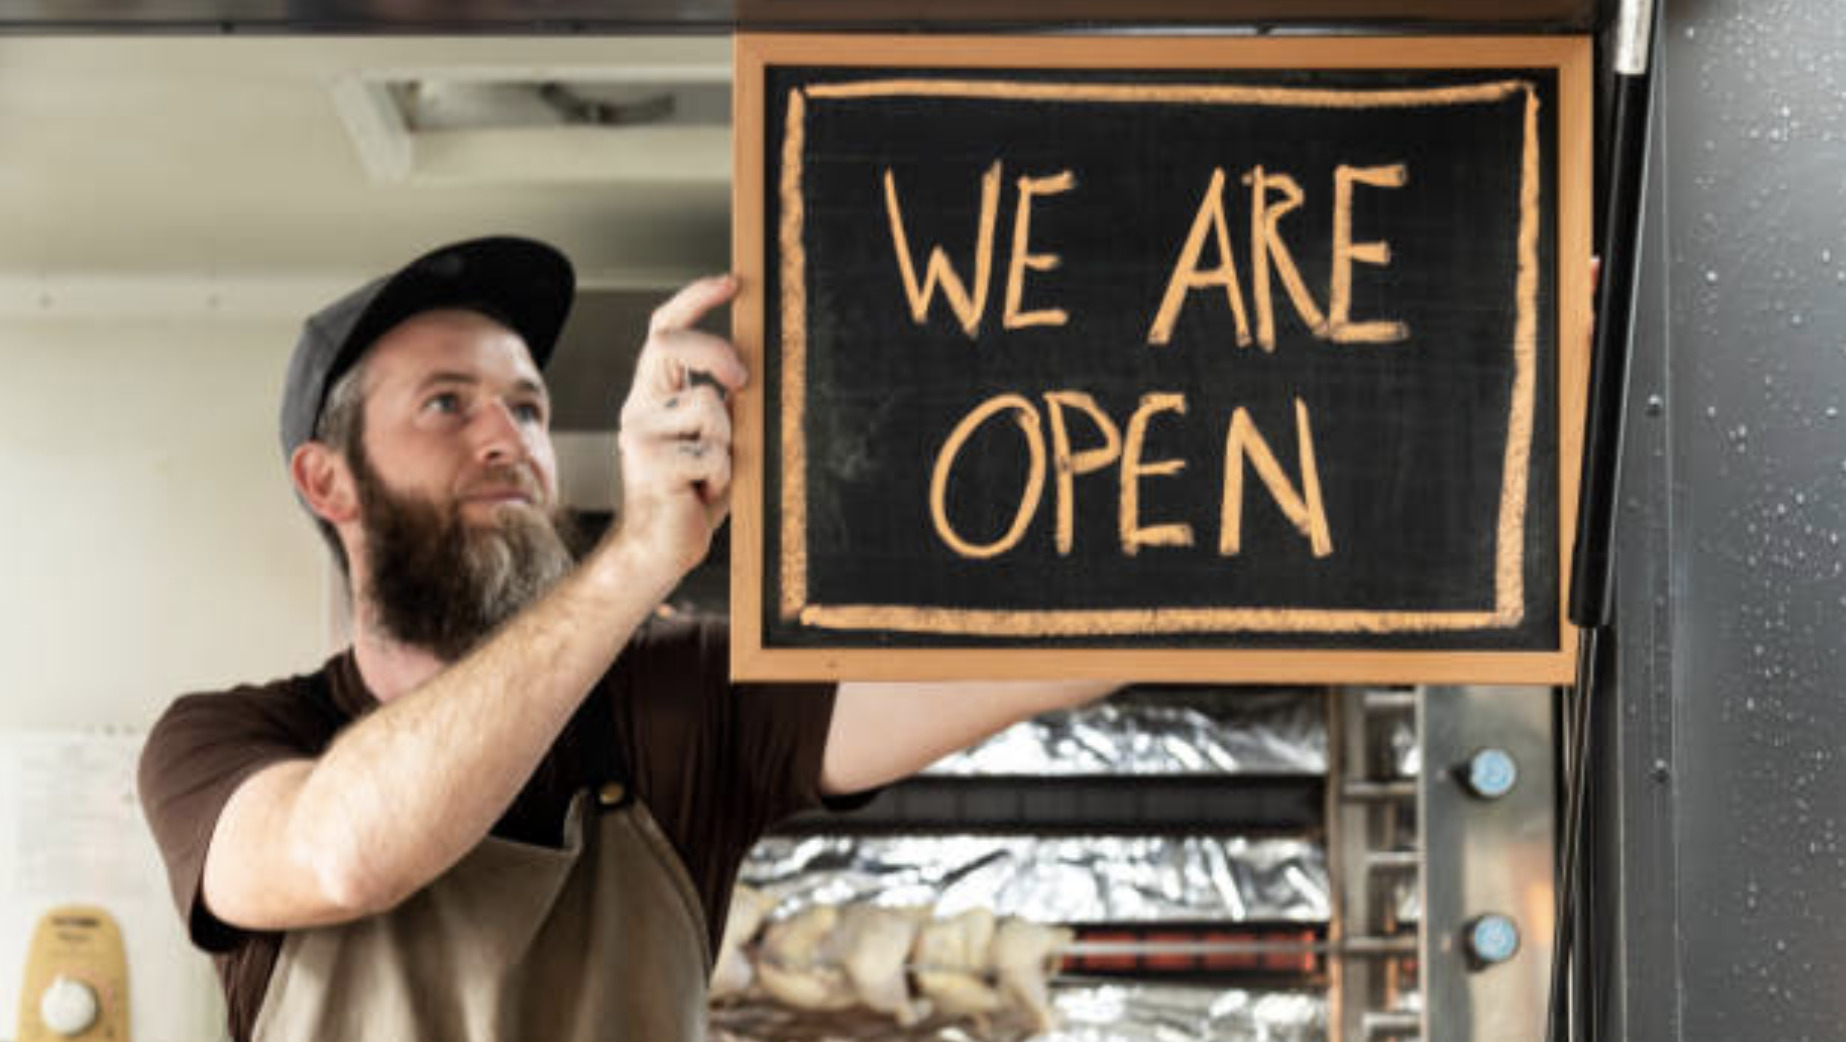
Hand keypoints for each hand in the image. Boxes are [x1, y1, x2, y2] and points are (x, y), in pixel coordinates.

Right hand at [615, 274, 748, 579]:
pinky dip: (721, 477)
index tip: (731, 282)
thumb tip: (756, 372)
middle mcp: (639, 408)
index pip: (664, 331)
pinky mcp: (649, 463)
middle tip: (744, 380)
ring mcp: (638, 434)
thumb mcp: (717, 441)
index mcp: (653, 396)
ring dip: (728, 445)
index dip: (695, 300)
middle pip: (670, 345)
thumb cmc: (693, 495)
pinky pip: (711, 452)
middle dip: (716, 352)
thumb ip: (726, 406)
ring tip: (712, 476)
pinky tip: (702, 495)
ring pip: (708, 408)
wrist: (659, 550)